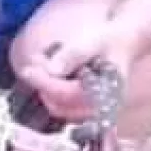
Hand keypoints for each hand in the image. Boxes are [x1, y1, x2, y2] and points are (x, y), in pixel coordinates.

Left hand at [14, 15, 134, 123]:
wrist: (123, 42)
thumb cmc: (110, 40)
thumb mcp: (95, 40)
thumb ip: (74, 54)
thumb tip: (51, 69)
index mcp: (107, 92)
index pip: (68, 95)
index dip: (46, 83)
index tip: (27, 70)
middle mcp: (100, 107)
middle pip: (60, 105)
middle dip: (43, 84)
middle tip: (35, 60)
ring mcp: (90, 110)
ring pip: (56, 106)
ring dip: (44, 85)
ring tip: (41, 60)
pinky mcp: (81, 107)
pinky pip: (59, 103)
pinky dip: (49, 88)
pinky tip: (48, 68)